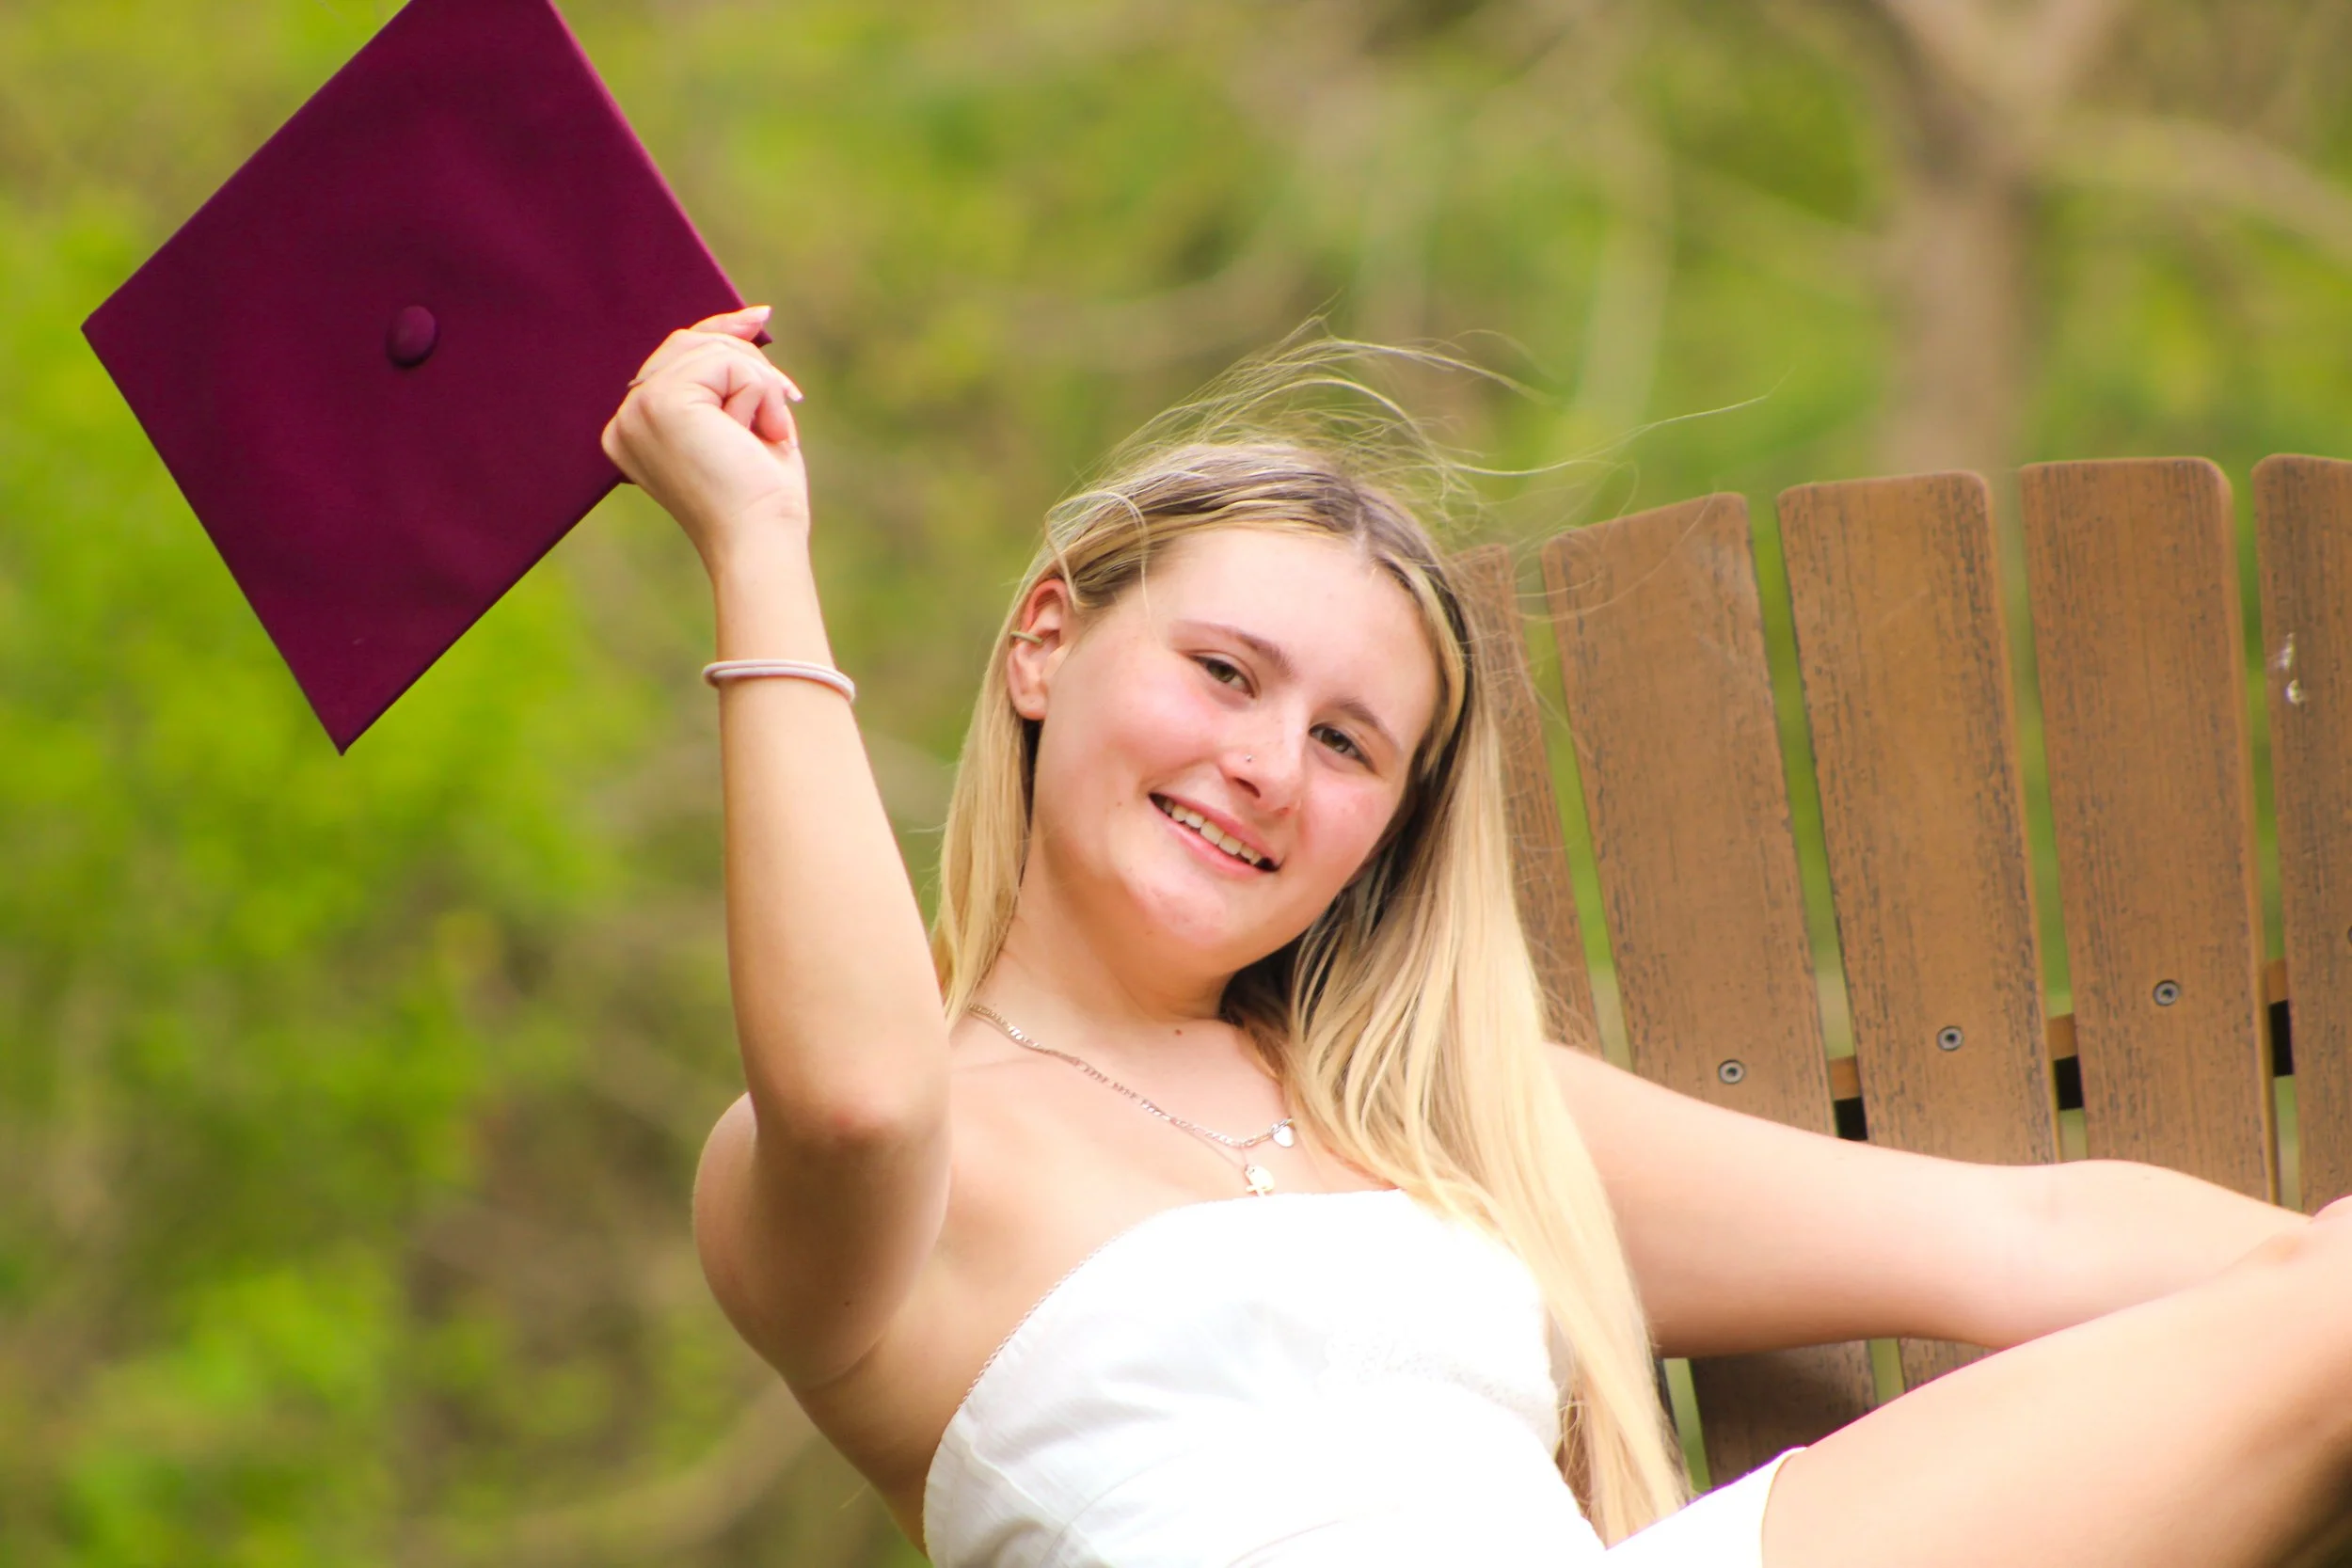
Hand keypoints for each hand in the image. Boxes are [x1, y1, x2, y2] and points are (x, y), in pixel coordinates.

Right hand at [601, 305, 808, 568]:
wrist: (759, 540)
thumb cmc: (761, 496)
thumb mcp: (747, 421)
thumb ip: (733, 373)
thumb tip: (753, 314)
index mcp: (634, 428)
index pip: (674, 355)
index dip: (721, 334)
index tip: (760, 318)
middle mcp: (624, 419)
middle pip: (690, 343)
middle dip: (748, 366)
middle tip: (780, 415)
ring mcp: (637, 409)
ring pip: (712, 350)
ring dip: (759, 388)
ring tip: (764, 437)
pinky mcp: (662, 403)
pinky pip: (726, 362)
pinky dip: (759, 394)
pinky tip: (758, 434)